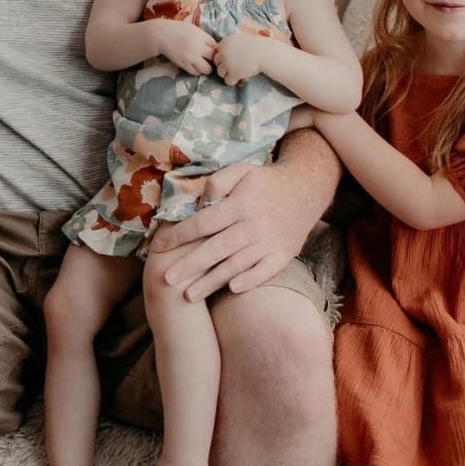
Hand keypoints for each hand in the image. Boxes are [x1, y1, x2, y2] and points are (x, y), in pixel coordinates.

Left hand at [147, 159, 301, 300]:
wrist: (306, 189)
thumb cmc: (265, 181)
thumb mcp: (242, 170)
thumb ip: (218, 182)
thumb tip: (198, 201)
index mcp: (239, 204)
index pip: (202, 222)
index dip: (178, 235)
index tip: (158, 247)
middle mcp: (252, 226)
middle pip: (215, 249)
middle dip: (189, 266)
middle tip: (166, 280)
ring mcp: (269, 242)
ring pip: (236, 265)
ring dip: (211, 281)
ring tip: (189, 295)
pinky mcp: (283, 255)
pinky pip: (264, 272)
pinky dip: (249, 281)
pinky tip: (231, 289)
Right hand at [155, 21, 217, 76]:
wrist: (162, 35)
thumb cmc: (178, 29)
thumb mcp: (194, 29)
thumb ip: (204, 37)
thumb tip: (214, 46)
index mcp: (202, 36)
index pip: (216, 46)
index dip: (216, 50)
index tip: (212, 51)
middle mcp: (199, 47)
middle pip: (214, 58)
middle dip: (213, 59)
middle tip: (209, 60)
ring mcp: (192, 57)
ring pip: (207, 69)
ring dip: (206, 68)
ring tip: (203, 65)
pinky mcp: (184, 64)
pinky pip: (195, 72)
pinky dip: (197, 71)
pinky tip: (194, 66)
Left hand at [212, 22, 268, 84]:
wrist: (265, 53)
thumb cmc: (257, 45)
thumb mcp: (241, 39)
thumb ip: (231, 44)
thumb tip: (221, 50)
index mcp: (225, 42)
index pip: (217, 52)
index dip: (224, 57)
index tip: (233, 59)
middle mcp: (223, 52)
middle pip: (216, 62)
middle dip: (224, 66)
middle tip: (234, 67)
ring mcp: (227, 63)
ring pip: (220, 72)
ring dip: (228, 74)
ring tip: (238, 73)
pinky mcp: (233, 73)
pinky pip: (228, 81)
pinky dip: (233, 81)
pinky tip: (240, 78)